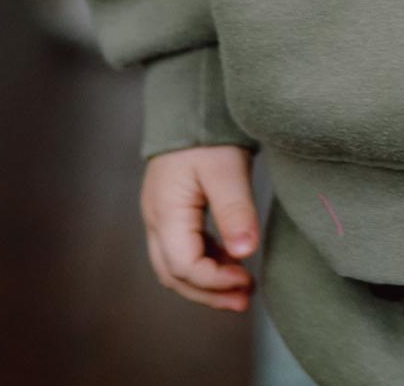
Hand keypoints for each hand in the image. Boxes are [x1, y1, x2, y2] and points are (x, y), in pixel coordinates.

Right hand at [141, 145, 259, 310]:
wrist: (193, 106)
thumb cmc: (208, 135)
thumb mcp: (227, 171)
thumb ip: (236, 211)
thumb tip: (246, 253)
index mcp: (166, 212)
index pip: (184, 265)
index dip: (215, 281)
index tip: (247, 280)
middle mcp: (156, 220)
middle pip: (174, 274)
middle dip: (208, 293)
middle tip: (245, 299)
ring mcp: (161, 217)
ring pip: (175, 267)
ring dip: (207, 282)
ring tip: (243, 289)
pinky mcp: (172, 212)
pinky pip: (183, 250)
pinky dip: (206, 263)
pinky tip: (232, 262)